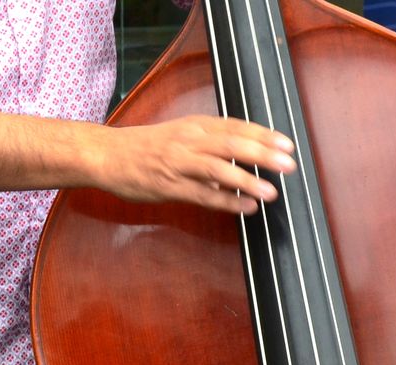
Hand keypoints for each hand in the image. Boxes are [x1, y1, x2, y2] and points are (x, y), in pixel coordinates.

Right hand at [93, 114, 295, 214]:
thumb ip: (209, 142)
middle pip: (232, 145)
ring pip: (219, 170)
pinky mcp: (168, 187)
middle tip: (289, 164)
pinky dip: (226, 202)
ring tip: (271, 191)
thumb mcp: (180, 133)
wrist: (106, 155)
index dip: (264, 135)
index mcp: (195, 126)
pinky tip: (245, 207)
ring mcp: (178, 165)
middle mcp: (189, 142)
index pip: (236, 127)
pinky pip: (202, 195)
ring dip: (248, 180)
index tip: (287, 143)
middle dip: (263, 155)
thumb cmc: (144, 147)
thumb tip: (239, 155)